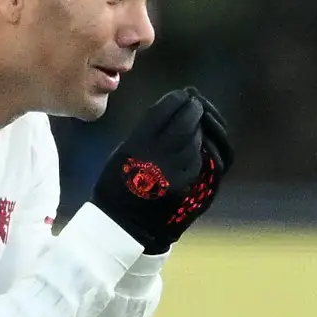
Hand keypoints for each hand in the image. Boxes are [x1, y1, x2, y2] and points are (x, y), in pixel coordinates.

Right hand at [88, 88, 234, 254]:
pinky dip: (198, 150)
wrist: (121, 221)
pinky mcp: (184, 185)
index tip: (183, 94)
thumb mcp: (124, 150)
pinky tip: (196, 146)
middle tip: (197, 105)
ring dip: (198, 129)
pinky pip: (197, 160)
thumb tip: (170, 111)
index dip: (177, 99)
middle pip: (184, 122)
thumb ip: (146, 131)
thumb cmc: (118, 182)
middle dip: (193, 109)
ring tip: (197, 123)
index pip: (164, 110)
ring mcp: (173, 170)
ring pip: (194, 140)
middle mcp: (157, 154)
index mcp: (138, 142)